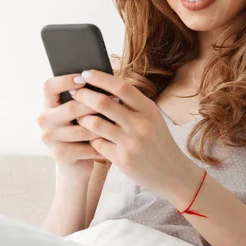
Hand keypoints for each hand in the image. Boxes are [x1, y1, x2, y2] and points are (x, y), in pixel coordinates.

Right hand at [37, 74, 107, 177]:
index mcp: (48, 105)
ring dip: (103, 125)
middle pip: (71, 107)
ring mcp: (51, 139)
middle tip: (116, 98)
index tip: (85, 77)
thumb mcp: (79, 112)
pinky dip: (103, 144)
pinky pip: (86, 147)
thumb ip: (84, 98)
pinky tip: (116, 140)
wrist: (76, 163)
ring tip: (120, 119)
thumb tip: (103, 78)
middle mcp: (45, 120)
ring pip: (82, 129)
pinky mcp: (60, 155)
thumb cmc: (82, 129)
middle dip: (96, 103)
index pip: (50, 86)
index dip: (66, 80)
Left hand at [71, 69, 195, 195]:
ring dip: (82, 118)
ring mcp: (132, 143)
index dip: (101, 78)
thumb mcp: (152, 118)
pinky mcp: (123, 160)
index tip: (86, 72)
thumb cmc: (158, 141)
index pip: (122, 87)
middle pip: (105, 103)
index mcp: (149, 109)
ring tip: (77, 115)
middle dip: (84, 95)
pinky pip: (98, 145)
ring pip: (96, 124)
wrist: (172, 173)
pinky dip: (91, 139)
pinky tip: (88, 137)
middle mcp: (142, 125)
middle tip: (73, 91)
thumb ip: (132, 105)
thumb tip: (104, 86)